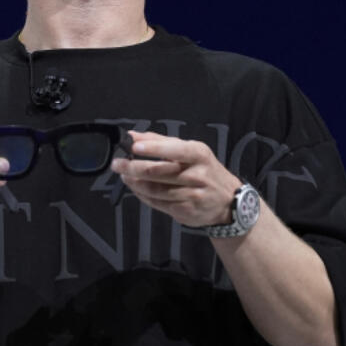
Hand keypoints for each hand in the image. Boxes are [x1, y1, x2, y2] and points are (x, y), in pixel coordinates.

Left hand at [111, 130, 239, 228]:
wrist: (228, 201)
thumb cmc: (205, 170)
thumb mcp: (191, 150)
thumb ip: (160, 141)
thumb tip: (133, 135)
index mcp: (198, 154)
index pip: (174, 150)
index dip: (153, 148)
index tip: (134, 146)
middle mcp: (196, 174)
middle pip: (158, 172)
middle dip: (133, 167)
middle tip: (118, 164)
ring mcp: (191, 195)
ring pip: (155, 190)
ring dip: (135, 183)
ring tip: (124, 175)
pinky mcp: (185, 211)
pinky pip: (157, 203)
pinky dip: (142, 195)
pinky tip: (136, 188)